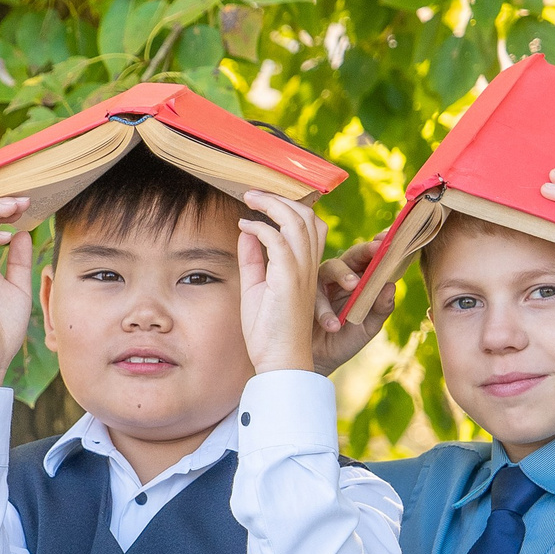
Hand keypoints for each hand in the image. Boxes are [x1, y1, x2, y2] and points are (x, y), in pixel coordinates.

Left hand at [234, 191, 323, 374]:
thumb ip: (253, 258)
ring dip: (270, 204)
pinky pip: (278, 240)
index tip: (261, 200)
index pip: (309, 224)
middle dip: (280, 198)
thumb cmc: (269, 330)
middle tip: (253, 193)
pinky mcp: (289, 278)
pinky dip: (261, 227)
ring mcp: (302, 271)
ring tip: (249, 199)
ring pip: (296, 221)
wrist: (279, 360)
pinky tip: (245, 226)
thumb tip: (247, 230)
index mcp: (306, 267)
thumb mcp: (256, 287)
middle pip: (307, 215)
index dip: (289, 205)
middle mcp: (309, 266)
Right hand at [314, 237, 393, 374]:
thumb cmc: (345, 340)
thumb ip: (381, 308)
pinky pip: (313, 294)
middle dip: (365, 250)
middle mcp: (340, 276)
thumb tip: (391, 285)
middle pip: (352, 255)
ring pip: (330, 268)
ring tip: (354, 287)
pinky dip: (324, 309)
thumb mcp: (368, 326)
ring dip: (343, 275)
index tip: (391, 238)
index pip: (372, 259)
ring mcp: (319, 283)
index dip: (382, 246)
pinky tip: (333, 325)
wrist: (318, 362)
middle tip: (376, 250)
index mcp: (360, 279)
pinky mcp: (301, 295)